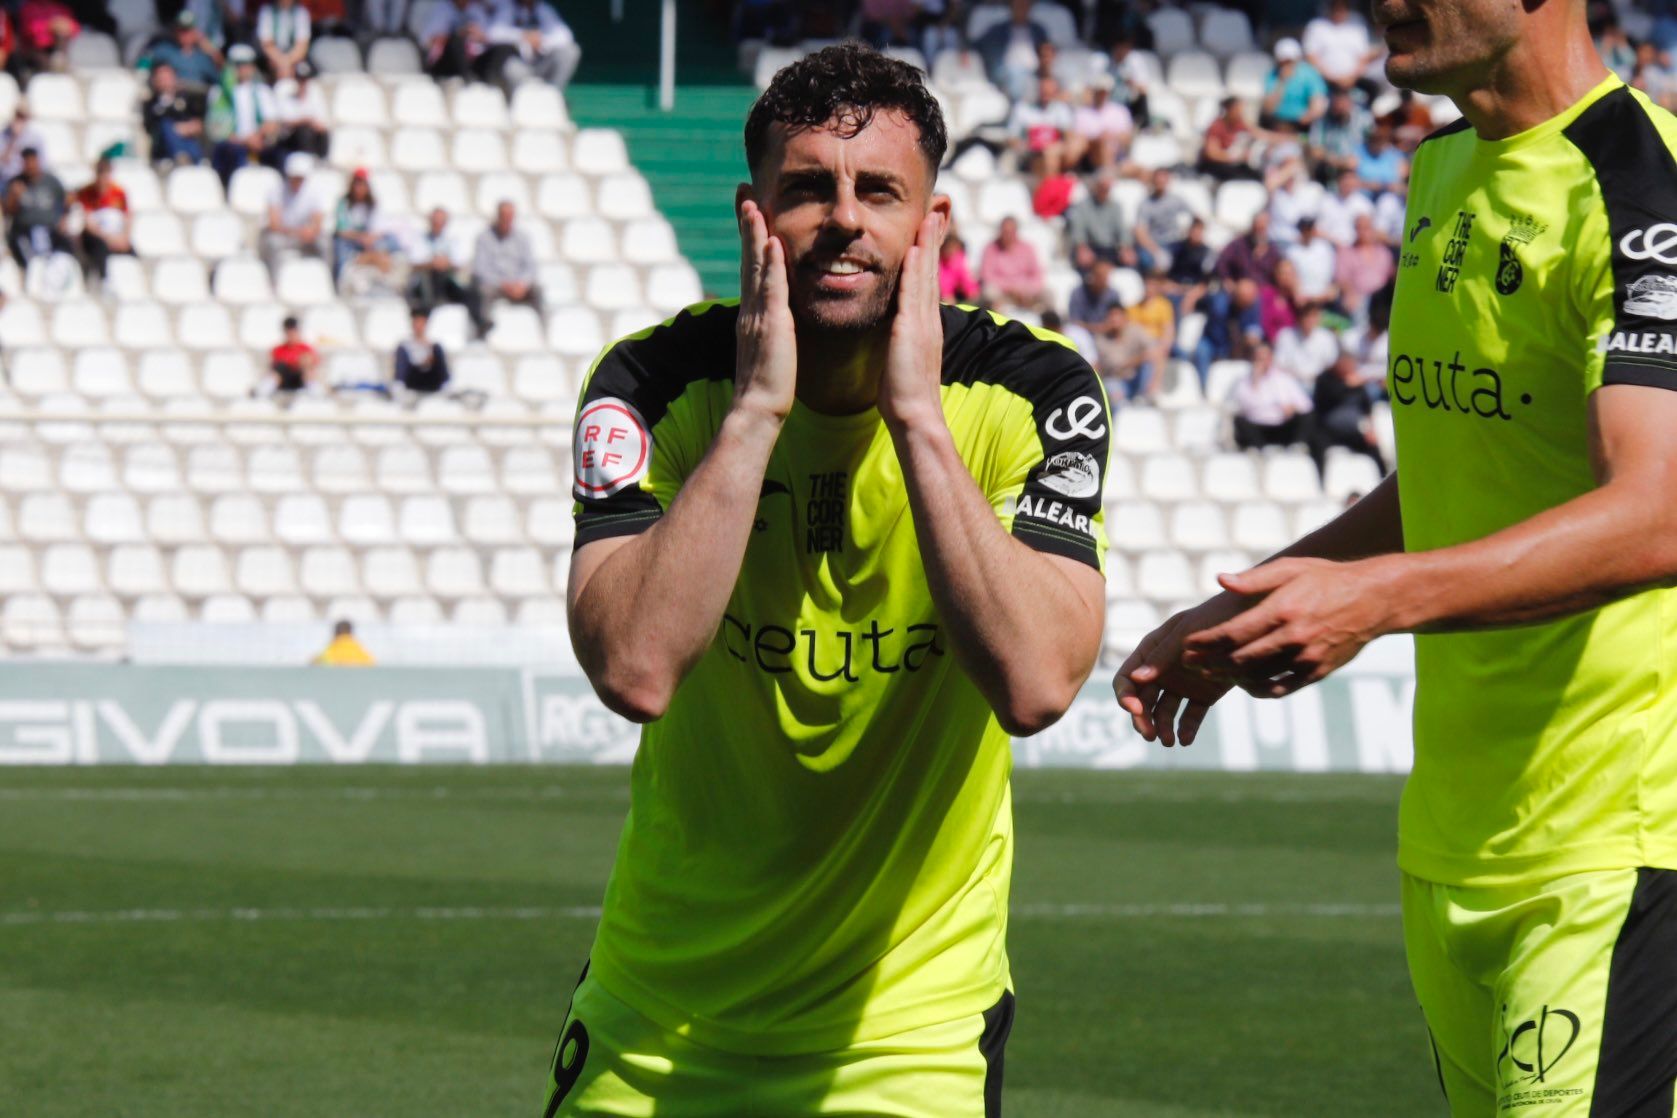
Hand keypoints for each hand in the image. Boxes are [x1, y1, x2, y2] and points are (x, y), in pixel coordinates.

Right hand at [733, 199, 795, 422]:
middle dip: (746, 223)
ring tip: (754, 203)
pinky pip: (771, 289)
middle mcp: (750, 308)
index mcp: (752, 313)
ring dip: (754, 233)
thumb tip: (775, 316)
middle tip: (744, 191)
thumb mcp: (770, 348)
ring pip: (755, 266)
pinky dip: (771, 264)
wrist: (759, 410)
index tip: (749, 209)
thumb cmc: (769, 385)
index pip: (750, 267)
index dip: (749, 237)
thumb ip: (770, 327)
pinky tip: (773, 242)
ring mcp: (757, 315)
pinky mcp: (770, 326)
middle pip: (747, 257)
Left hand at [879, 210, 946, 428]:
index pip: (925, 281)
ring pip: (925, 275)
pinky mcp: (912, 330)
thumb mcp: (901, 357)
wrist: (915, 416)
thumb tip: (893, 329)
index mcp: (925, 325)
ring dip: (927, 244)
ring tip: (929, 216)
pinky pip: (913, 293)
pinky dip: (914, 270)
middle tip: (937, 209)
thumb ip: (900, 339)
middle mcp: (928, 319)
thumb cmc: (903, 394)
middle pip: (931, 270)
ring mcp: (923, 323)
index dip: (928, 254)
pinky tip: (914, 249)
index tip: (927, 229)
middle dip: (933, 239)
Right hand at [1113, 594, 1245, 745]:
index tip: (1134, 710)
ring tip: (1169, 742)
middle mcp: (1162, 671)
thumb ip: (1161, 656)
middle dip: (1143, 719)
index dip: (1125, 696)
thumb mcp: (1184, 632)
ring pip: (1164, 712)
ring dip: (1162, 728)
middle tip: (1150, 735)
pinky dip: (1186, 729)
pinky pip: (1191, 716)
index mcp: (1150, 653)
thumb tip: (1137, 680)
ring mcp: (1183, 684)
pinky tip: (1185, 739)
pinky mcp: (1204, 695)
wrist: (1250, 621)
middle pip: (1143, 701)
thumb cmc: (1213, 618)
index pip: (1127, 679)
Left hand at [1181, 556, 1400, 697]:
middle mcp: (1293, 637)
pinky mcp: (1317, 673)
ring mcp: (1306, 658)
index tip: (1186, 645)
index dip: (1204, 643)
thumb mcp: (1291, 568)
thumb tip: (1220, 580)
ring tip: (1210, 672)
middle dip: (1208, 664)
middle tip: (1189, 663)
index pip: (1232, 634)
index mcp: (1282, 610)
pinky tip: (1242, 682)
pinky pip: (1279, 689)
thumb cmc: (1327, 579)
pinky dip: (1256, 690)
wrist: (1375, 599)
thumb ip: (1254, 578)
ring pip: (1256, 678)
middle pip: (1239, 660)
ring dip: (1228, 678)